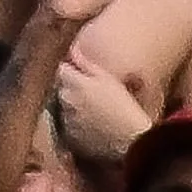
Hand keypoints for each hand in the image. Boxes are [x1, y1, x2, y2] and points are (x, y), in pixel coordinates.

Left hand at [51, 55, 151, 170]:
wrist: (130, 140)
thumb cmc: (124, 108)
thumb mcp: (108, 79)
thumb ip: (85, 64)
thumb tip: (72, 51)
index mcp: (74, 82)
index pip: (61, 69)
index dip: (71, 71)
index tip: (82, 75)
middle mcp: (66, 100)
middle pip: (61, 89)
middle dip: (71, 89)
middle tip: (93, 95)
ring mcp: (65, 120)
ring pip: (64, 108)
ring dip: (74, 107)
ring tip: (96, 113)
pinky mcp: (69, 137)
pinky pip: (68, 127)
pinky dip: (76, 125)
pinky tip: (94, 126)